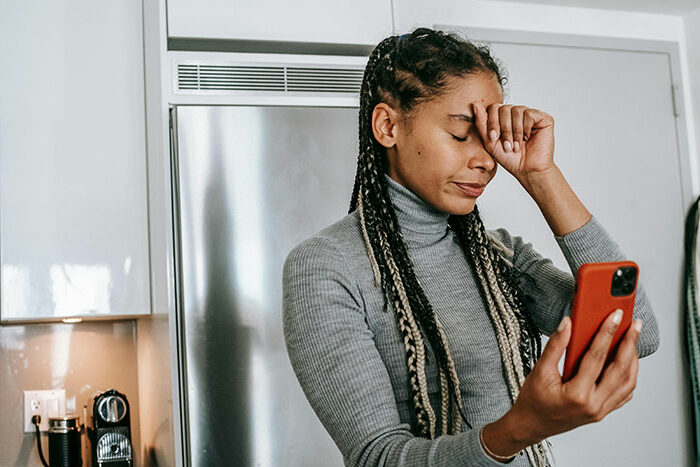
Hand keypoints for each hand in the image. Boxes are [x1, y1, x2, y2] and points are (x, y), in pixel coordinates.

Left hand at [471, 102, 555, 183]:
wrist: (526, 170)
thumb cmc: (509, 158)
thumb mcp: (490, 141)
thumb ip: (481, 123)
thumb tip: (475, 104)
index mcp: (504, 117)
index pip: (494, 108)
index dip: (492, 122)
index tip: (494, 138)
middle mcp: (517, 113)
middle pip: (504, 108)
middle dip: (503, 129)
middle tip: (507, 145)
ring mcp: (530, 114)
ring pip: (516, 111)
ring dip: (514, 132)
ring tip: (517, 145)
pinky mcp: (543, 118)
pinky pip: (529, 114)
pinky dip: (525, 128)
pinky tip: (528, 137)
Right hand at [504, 310, 642, 445]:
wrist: (531, 425)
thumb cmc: (534, 400)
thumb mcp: (540, 370)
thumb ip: (555, 346)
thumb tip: (567, 324)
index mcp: (577, 394)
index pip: (597, 357)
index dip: (607, 333)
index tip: (615, 316)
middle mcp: (594, 404)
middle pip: (620, 370)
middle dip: (630, 344)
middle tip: (635, 325)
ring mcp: (601, 410)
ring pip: (628, 382)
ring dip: (633, 359)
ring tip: (632, 340)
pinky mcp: (603, 412)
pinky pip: (624, 393)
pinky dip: (629, 376)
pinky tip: (627, 362)